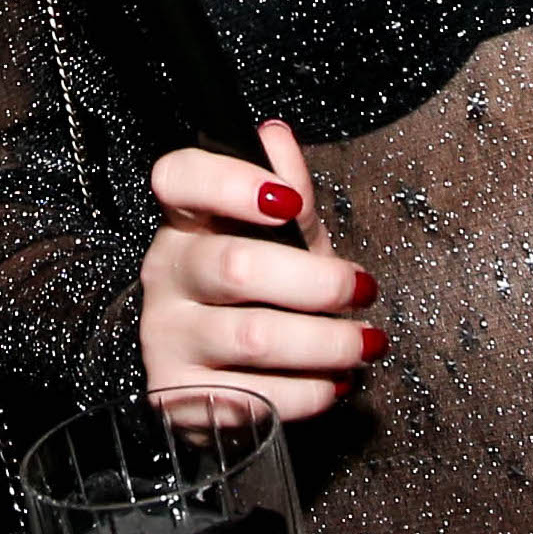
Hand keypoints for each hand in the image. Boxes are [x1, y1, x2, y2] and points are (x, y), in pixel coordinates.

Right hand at [140, 118, 382, 422]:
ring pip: (254, 338)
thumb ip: (283, 187)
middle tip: (362, 289)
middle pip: (236, 267)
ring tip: (365, 343)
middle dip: (317, 281)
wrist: (209, 373)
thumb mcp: (274, 236)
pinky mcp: (180, 396)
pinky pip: (255, 397)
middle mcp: (167, 274)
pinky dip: (310, 392)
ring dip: (327, 342)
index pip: (179, 180)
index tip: (288, 201)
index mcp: (187, 222)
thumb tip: (275, 136)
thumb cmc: (252, 293)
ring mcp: (168, 336)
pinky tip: (334, 382)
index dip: (232, 184)